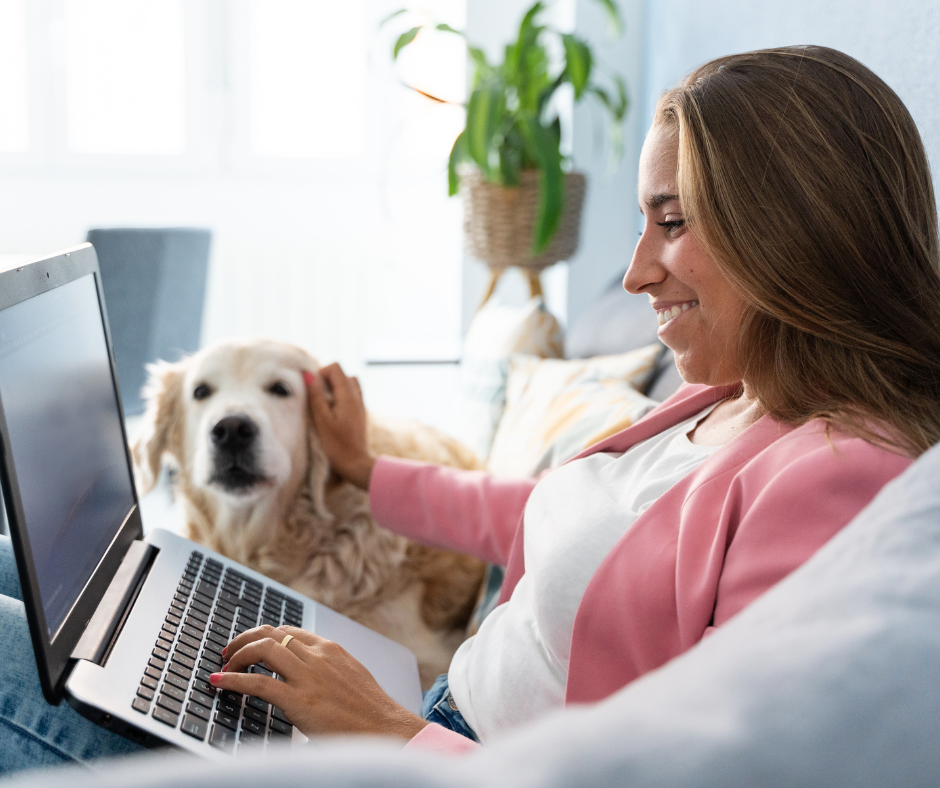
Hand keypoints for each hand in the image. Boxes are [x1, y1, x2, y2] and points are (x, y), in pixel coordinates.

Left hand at [212, 625, 428, 739]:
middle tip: (228, 652)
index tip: (249, 646)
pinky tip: (219, 683)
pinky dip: (233, 679)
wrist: (386, 730)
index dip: (262, 636)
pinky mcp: (299, 700)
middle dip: (243, 639)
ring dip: (237, 654)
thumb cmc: (370, 712)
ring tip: (224, 666)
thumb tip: (310, 678)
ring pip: (262, 648)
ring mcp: (308, 676)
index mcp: (330, 649)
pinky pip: (257, 683)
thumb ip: (329, 671)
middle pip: (270, 633)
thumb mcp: (351, 677)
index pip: (287, 630)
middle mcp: (317, 656)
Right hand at [303, 363, 375, 488]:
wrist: (355, 463)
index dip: (321, 373)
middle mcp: (357, 397)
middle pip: (342, 374)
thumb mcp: (321, 420)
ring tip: (324, 403)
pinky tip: (332, 412)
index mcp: (348, 395)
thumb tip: (308, 374)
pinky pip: (351, 395)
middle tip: (316, 397)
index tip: (312, 389)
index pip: (335, 368)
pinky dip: (341, 396)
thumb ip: (316, 396)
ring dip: (334, 388)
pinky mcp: (359, 413)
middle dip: (327, 379)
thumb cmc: (336, 445)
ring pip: (348, 384)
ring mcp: (360, 405)